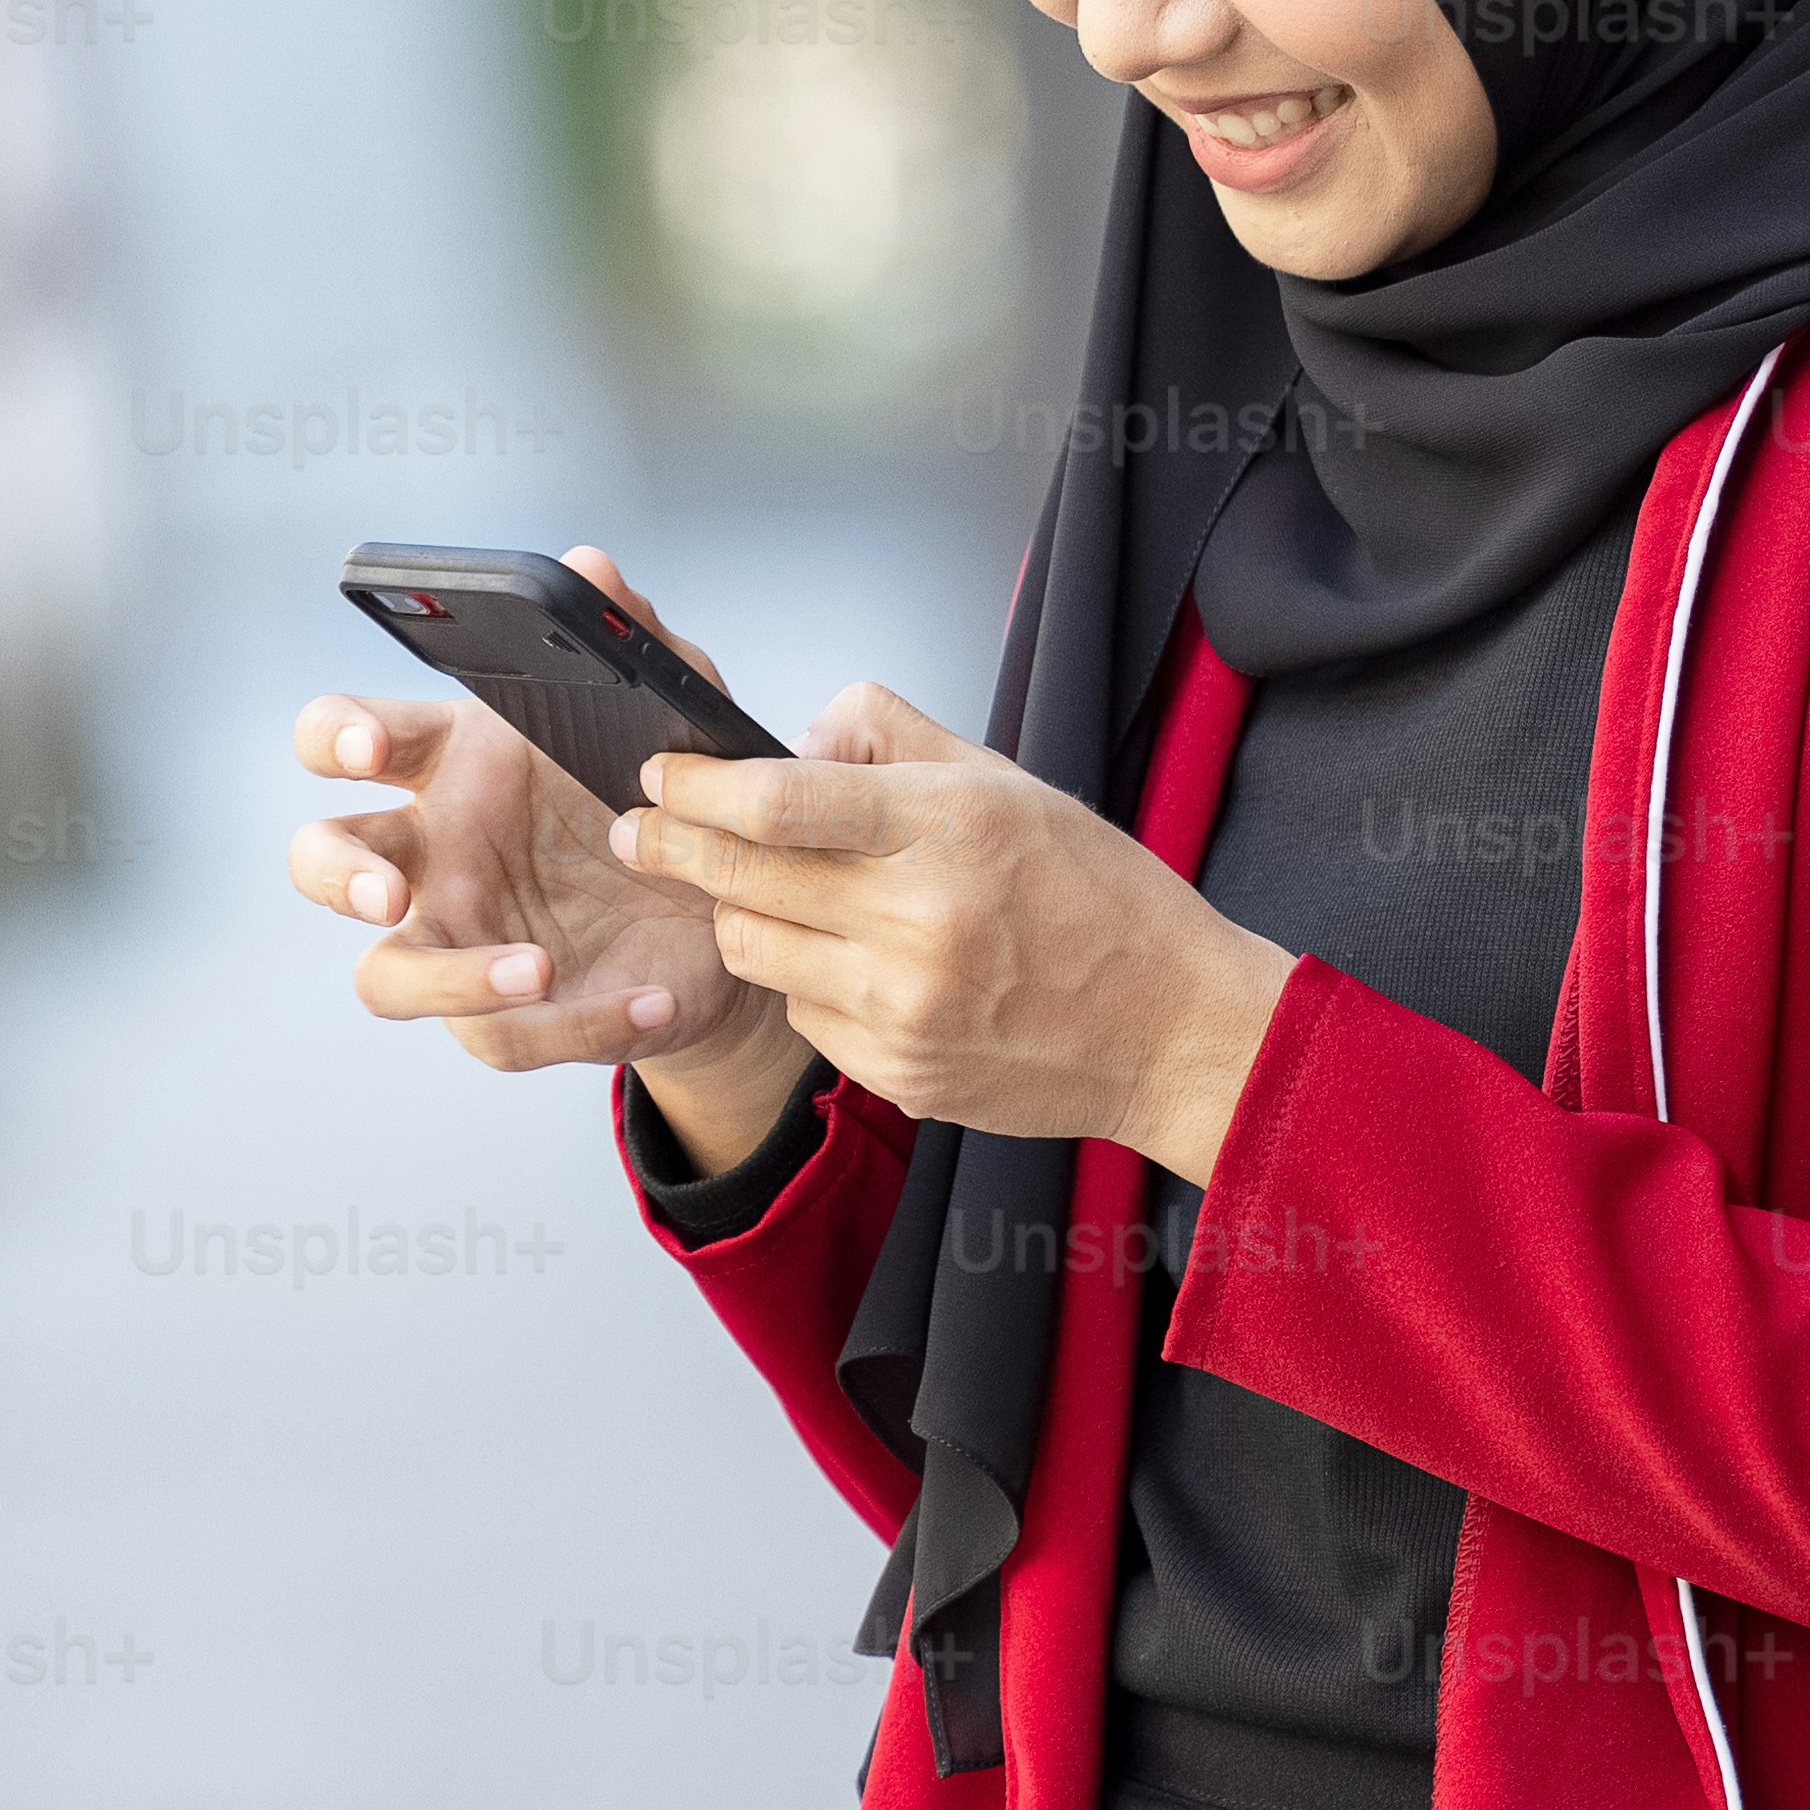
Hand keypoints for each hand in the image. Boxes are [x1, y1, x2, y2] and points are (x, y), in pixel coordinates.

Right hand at [286, 551, 809, 1150]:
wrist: (738, 905)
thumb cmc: (672, 788)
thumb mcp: (675, 709)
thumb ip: (635, 639)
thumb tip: (590, 565)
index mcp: (449, 760)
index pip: (344, 736)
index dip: (339, 738)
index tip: (373, 746)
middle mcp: (432, 851)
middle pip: (321, 859)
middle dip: (336, 872)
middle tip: (389, 887)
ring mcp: (459, 937)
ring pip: (382, 978)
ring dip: (444, 980)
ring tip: (536, 966)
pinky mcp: (508, 1016)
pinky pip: (504, 1037)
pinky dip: (577, 1025)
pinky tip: (651, 999)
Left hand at [614, 684, 1302, 1180]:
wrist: (1170, 1030)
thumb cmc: (1097, 900)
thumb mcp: (1009, 783)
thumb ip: (892, 739)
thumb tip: (797, 736)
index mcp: (949, 830)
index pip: (776, 803)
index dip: (696, 788)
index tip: (661, 775)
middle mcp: (919, 923)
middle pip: (741, 879)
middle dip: (671, 847)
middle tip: (638, 828)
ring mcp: (902, 1009)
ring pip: (753, 949)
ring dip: (740, 913)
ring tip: (767, 892)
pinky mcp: (896, 1073)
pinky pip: (801, 1013)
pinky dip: (805, 979)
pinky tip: (854, 963)